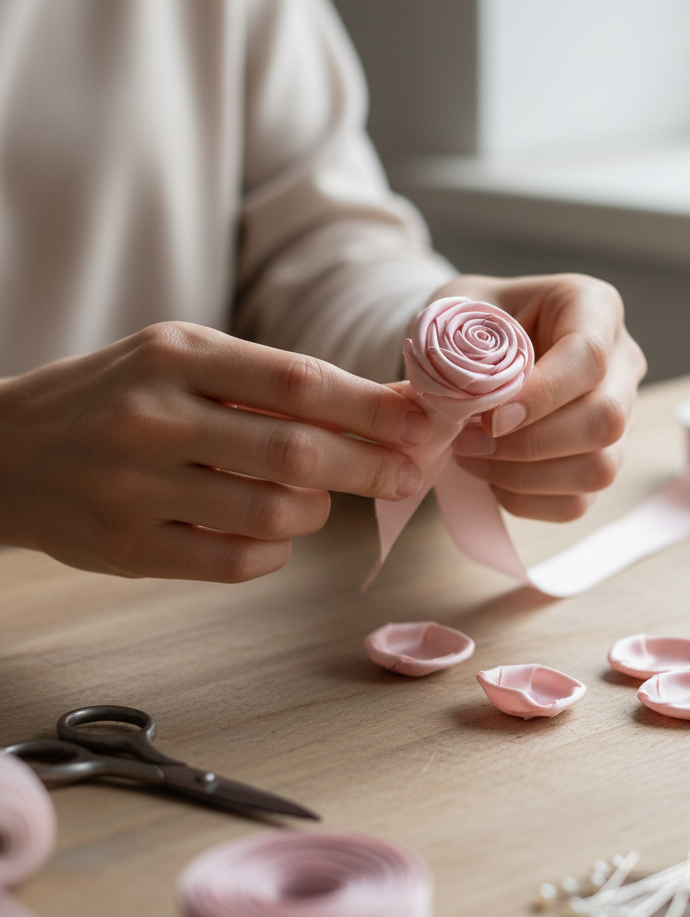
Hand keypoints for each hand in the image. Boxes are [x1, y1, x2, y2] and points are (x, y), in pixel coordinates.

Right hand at [0, 323, 431, 580]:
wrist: (6, 451)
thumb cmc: (116, 397)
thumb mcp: (179, 360)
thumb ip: (267, 381)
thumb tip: (379, 407)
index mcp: (175, 355)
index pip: (298, 381)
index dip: (372, 407)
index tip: (421, 422)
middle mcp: (153, 418)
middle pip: (296, 451)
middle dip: (369, 467)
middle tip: (404, 475)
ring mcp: (136, 488)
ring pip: (273, 512)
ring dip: (318, 511)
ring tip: (320, 501)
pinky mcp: (129, 549)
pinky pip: (237, 561)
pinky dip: (276, 550)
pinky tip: (272, 533)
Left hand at [440, 273, 646, 520]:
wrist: (474, 345)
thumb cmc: (470, 320)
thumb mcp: (456, 308)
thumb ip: (454, 344)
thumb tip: (452, 401)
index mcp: (593, 307)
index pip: (588, 357)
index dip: (542, 395)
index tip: (489, 418)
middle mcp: (620, 362)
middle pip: (606, 419)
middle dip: (531, 443)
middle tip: (469, 442)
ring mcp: (619, 416)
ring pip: (600, 468)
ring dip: (526, 476)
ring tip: (472, 460)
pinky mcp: (601, 460)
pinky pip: (578, 501)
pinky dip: (526, 500)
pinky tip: (490, 479)